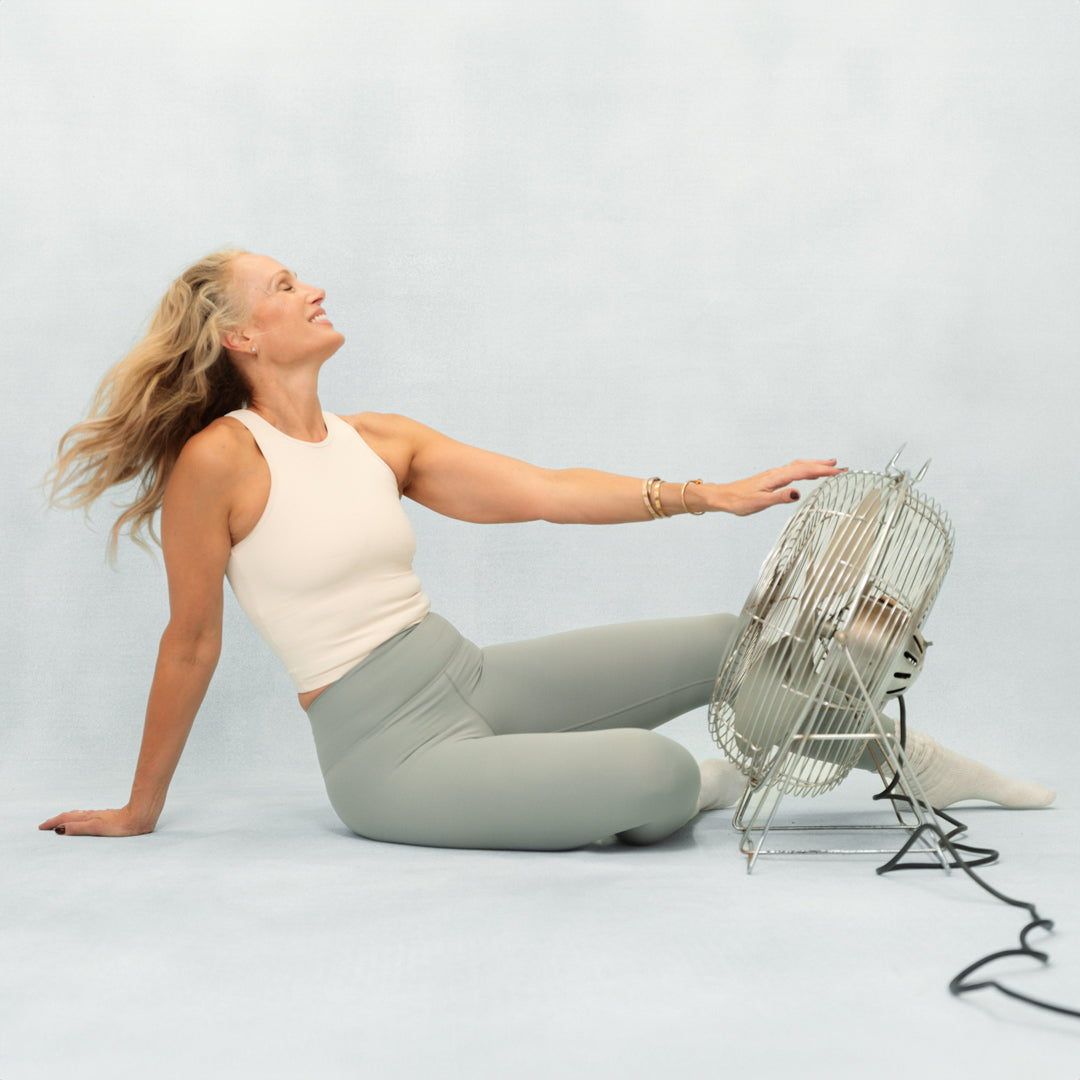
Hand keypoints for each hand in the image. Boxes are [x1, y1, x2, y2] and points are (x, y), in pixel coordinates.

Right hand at [38, 805, 152, 836]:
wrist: (140, 817)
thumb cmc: (121, 825)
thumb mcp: (97, 828)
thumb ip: (78, 828)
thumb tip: (59, 829)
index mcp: (88, 818)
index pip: (66, 819)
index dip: (53, 823)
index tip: (41, 827)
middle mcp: (93, 815)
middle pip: (71, 816)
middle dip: (57, 820)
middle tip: (46, 825)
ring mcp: (100, 815)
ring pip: (79, 815)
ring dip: (67, 818)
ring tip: (60, 821)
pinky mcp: (108, 817)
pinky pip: (88, 816)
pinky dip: (79, 818)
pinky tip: (84, 819)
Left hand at [708, 459, 845, 516]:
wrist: (724, 496)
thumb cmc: (740, 501)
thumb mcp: (760, 502)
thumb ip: (780, 497)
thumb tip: (798, 493)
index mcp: (777, 477)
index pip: (804, 471)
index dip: (823, 471)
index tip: (839, 472)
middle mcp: (777, 473)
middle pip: (804, 465)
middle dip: (823, 466)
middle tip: (841, 467)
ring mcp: (775, 474)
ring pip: (799, 465)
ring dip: (815, 465)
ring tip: (830, 465)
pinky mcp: (772, 478)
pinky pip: (794, 469)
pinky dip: (805, 468)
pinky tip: (808, 472)